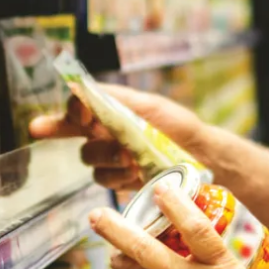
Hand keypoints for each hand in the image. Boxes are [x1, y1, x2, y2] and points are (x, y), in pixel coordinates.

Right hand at [30, 85, 208, 190]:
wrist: (198, 155)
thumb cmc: (175, 124)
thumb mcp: (146, 105)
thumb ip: (112, 98)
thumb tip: (78, 88)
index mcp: (108, 110)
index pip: (75, 107)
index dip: (70, 112)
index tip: (80, 116)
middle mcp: (103, 132)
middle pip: (77, 137)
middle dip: (97, 142)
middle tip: (114, 145)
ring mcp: (110, 157)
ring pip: (91, 160)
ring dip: (110, 158)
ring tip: (132, 158)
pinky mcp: (118, 179)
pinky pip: (104, 179)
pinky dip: (119, 176)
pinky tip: (137, 172)